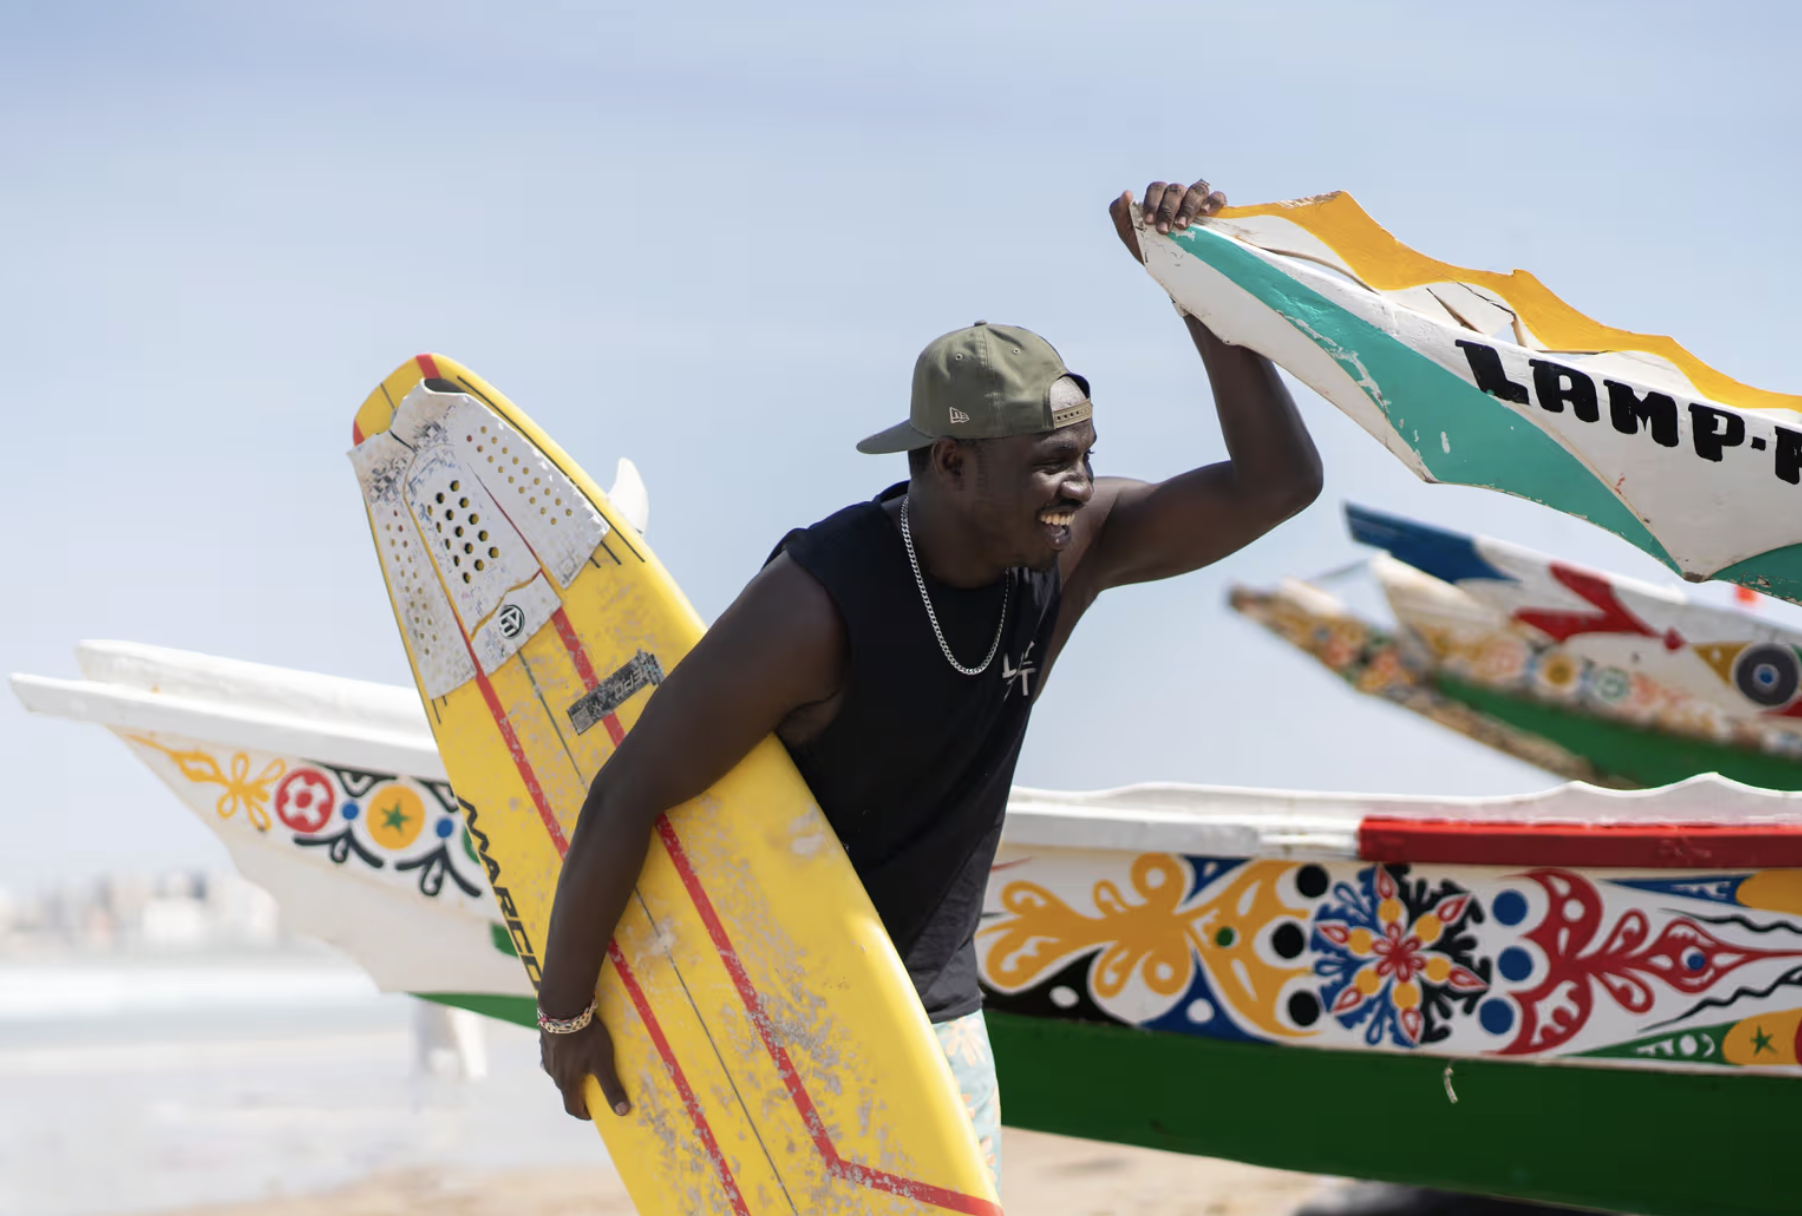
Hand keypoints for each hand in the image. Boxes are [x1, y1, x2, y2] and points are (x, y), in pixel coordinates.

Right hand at [540, 1016, 630, 1120]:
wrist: (563, 1009)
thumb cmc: (586, 1038)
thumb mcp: (603, 1063)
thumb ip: (612, 1087)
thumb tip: (622, 1112)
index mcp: (567, 1082)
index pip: (572, 1107)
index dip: (583, 1114)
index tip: (593, 1113)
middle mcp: (554, 1074)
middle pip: (566, 1090)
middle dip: (579, 1094)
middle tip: (593, 1090)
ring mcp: (548, 1058)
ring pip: (559, 1074)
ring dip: (571, 1076)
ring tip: (585, 1068)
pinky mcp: (546, 1043)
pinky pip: (555, 1058)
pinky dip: (565, 1060)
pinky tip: (573, 1050)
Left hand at [1109, 179, 1227, 263]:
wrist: (1167, 268)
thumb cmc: (1147, 246)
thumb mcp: (1128, 233)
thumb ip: (1118, 213)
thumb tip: (1126, 192)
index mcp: (1159, 196)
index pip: (1156, 188)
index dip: (1152, 203)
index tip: (1149, 223)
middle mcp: (1179, 195)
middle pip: (1175, 190)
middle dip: (1168, 210)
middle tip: (1163, 231)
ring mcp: (1197, 200)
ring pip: (1197, 189)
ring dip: (1189, 206)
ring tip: (1182, 226)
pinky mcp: (1215, 210)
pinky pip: (1218, 197)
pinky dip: (1213, 201)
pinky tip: (1206, 212)